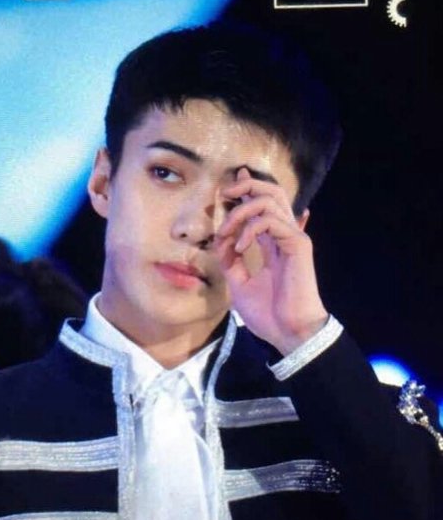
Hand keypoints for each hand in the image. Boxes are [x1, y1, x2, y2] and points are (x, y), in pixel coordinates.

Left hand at [214, 167, 327, 355]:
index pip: (263, 206)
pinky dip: (250, 229)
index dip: (247, 189)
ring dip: (240, 211)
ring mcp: (293, 238)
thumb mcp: (238, 283)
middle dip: (246, 186)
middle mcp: (284, 235)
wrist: (288, 333)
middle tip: (224, 193)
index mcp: (272, 243)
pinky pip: (271, 221)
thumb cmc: (268, 313)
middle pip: (272, 192)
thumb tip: (221, 239)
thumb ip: (230, 260)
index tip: (227, 186)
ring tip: (226, 232)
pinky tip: (240, 247)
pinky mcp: (298, 244)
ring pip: (270, 200)